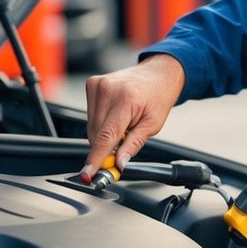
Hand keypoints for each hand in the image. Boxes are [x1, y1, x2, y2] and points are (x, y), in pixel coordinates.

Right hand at [80, 54, 184, 180]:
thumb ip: (133, 145)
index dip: (96, 158)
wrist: (158, 72)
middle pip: (95, 134)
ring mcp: (97, 85)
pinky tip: (116, 115)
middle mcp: (108, 89)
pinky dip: (101, 122)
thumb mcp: (153, 124)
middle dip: (106, 147)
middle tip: (122, 147)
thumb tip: (119, 164)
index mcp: (126, 99)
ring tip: (123, 123)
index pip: (105, 136)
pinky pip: (90, 115)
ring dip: (104, 134)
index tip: (87, 174)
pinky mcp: (91, 84)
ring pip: (91, 126)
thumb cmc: (158, 96)